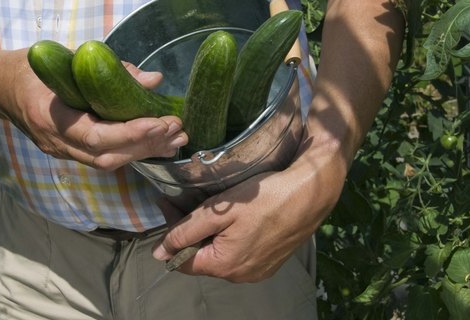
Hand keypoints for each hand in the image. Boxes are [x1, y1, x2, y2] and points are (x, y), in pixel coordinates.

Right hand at [3, 53, 187, 170]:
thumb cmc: (29, 68)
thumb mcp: (65, 57)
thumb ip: (108, 68)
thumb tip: (153, 80)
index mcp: (49, 117)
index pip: (95, 136)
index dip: (130, 133)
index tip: (159, 122)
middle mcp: (55, 142)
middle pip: (106, 156)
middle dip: (145, 144)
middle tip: (176, 128)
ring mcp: (62, 151)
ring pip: (108, 161)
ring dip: (144, 150)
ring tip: (175, 138)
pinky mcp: (70, 151)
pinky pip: (105, 156)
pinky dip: (132, 149)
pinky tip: (157, 142)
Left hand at [152, 151, 344, 281]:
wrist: (310, 193)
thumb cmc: (264, 199)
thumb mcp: (218, 211)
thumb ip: (185, 232)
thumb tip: (159, 252)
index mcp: (224, 266)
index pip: (182, 262)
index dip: (170, 236)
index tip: (168, 206)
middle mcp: (240, 276)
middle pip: (201, 257)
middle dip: (189, 231)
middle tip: (184, 201)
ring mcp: (257, 271)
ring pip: (220, 255)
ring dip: (209, 234)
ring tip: (208, 207)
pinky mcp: (270, 262)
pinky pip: (239, 254)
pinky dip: (228, 238)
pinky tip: (232, 218)